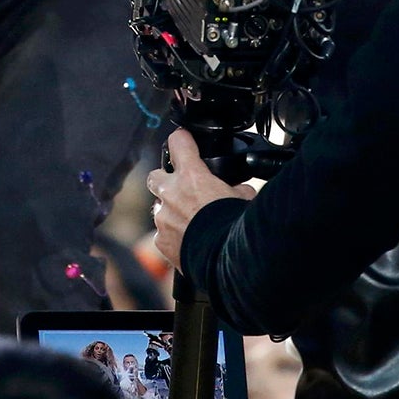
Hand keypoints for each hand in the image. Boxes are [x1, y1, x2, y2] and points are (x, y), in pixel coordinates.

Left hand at [147, 128, 255, 272]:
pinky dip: (172, 237)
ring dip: (170, 211)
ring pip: (158, 208)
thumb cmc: (235, 225)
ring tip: (189, 221)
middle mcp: (171, 193)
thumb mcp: (243, 197)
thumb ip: (236, 188)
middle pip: (155, 175)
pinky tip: (187, 241)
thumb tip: (240, 190)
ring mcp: (163, 218)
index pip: (178, 142)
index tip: (183, 140)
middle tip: (179, 188)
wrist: (224, 259)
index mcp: (192, 176)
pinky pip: (161, 235)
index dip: (182, 139)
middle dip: (165, 181)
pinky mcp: (160, 241)